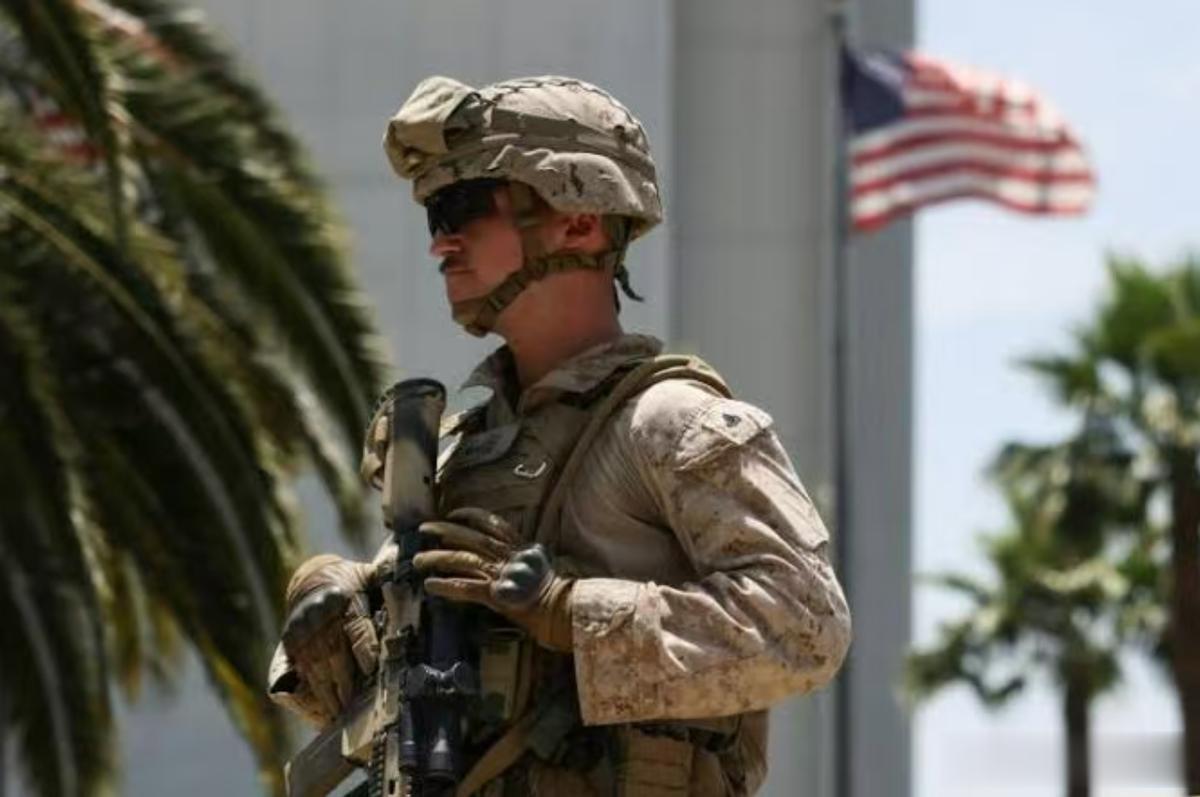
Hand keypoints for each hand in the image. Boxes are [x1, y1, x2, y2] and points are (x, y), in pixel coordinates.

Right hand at [278, 555, 379, 723]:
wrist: (312, 578)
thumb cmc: (352, 582)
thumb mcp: (370, 576)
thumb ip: (389, 582)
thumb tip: (415, 585)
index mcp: (344, 598)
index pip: (356, 629)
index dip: (363, 651)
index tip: (372, 671)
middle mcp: (320, 616)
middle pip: (334, 654)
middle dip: (344, 683)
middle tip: (355, 707)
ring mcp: (302, 631)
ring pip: (315, 667)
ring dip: (327, 694)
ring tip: (339, 717)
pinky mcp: (289, 642)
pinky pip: (300, 671)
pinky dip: (310, 693)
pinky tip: (321, 711)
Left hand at [414, 508, 574, 651]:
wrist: (565, 610)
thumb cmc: (561, 595)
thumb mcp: (547, 568)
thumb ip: (530, 560)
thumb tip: (521, 557)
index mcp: (523, 549)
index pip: (495, 525)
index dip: (473, 516)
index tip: (455, 512)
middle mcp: (511, 558)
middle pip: (473, 539)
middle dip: (447, 531)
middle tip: (424, 528)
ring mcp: (503, 575)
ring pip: (465, 560)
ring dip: (439, 558)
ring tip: (418, 560)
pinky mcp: (496, 594)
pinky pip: (467, 588)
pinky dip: (447, 585)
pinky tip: (431, 585)